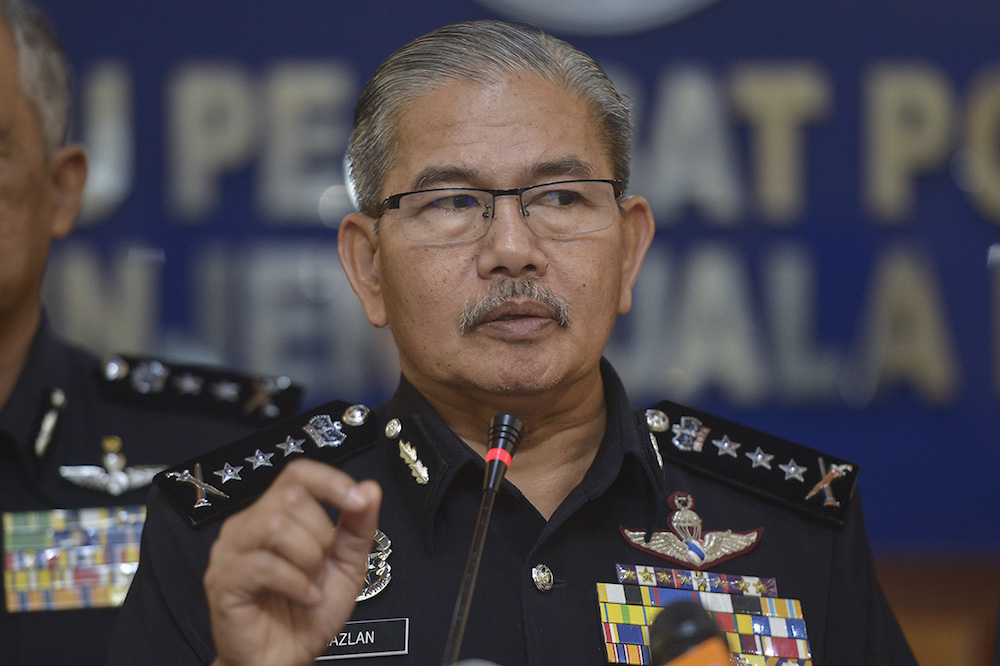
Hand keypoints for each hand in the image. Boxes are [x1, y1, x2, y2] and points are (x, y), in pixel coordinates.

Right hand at [204, 459, 381, 665]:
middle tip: (322, 564)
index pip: (298, 473)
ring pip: (275, 524)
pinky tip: (305, 597)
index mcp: (274, 513)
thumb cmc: (309, 611)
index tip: (359, 501)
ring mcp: (230, 551)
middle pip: (290, 496)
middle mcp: (247, 524)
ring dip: (308, 556)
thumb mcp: (346, 566)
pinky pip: (264, 565)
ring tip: (312, 582)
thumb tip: (371, 488)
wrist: (285, 659)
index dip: (331, 481)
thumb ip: (358, 527)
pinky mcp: (222, 580)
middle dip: (321, 532)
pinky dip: (296, 583)